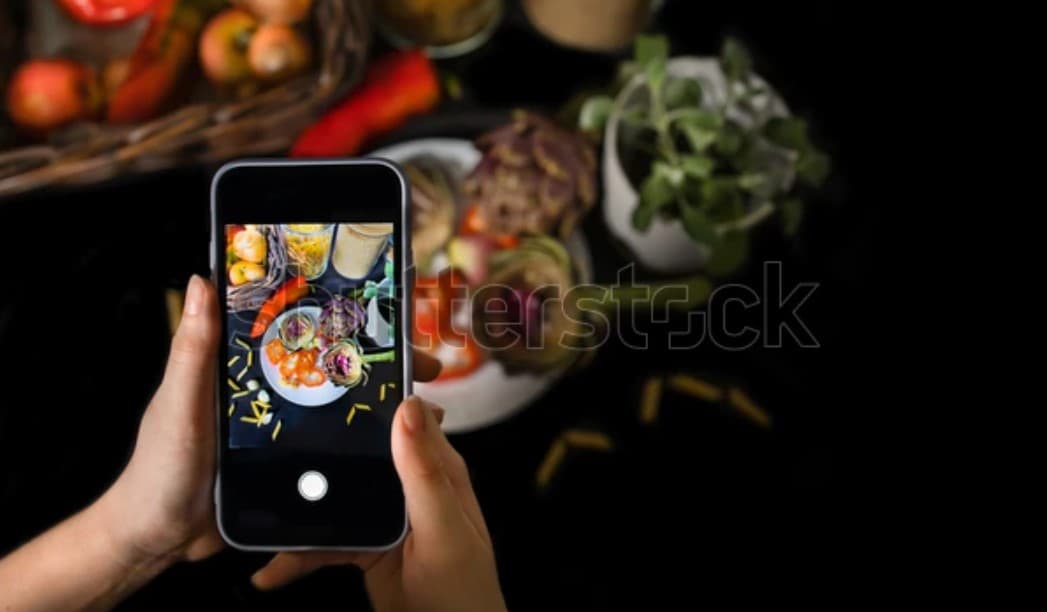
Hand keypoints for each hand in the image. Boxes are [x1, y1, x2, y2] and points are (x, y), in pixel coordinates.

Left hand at [96, 276, 443, 567]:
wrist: (161, 539)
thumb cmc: (158, 469)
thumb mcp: (179, 405)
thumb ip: (194, 351)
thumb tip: (201, 282)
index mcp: (241, 368)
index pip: (298, 329)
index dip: (339, 316)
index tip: (382, 309)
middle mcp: (269, 392)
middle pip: (332, 366)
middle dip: (382, 362)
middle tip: (422, 367)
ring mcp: (284, 428)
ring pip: (340, 406)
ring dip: (383, 404)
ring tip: (426, 406)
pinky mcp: (292, 465)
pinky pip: (335, 447)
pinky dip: (368, 444)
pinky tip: (400, 447)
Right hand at [251, 396, 506, 611]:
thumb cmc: (463, 595)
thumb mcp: (444, 531)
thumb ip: (424, 474)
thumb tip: (407, 406)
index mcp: (437, 470)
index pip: (403, 418)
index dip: (370, 396)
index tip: (324, 381)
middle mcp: (410, 487)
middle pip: (358, 455)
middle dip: (316, 454)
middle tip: (267, 449)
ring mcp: (386, 518)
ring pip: (334, 498)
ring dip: (298, 512)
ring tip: (257, 524)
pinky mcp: (365, 550)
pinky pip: (326, 543)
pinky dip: (298, 556)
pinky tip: (270, 572)